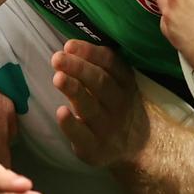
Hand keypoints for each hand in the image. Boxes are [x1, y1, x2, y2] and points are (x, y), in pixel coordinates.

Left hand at [52, 39, 149, 167]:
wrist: (135, 149)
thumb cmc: (114, 107)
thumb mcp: (116, 85)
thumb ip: (97, 67)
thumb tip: (68, 47)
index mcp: (125, 84)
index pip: (111, 64)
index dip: (90, 53)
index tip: (69, 45)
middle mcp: (119, 104)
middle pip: (101, 83)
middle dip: (79, 68)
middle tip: (58, 58)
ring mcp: (108, 128)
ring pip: (91, 107)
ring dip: (74, 91)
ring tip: (57, 78)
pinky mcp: (94, 149)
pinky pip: (82, 136)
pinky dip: (71, 125)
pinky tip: (61, 112)